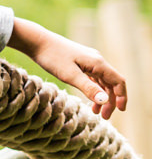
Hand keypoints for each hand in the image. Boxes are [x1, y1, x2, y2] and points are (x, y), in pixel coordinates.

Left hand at [8, 18, 125, 119]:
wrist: (36, 41)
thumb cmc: (52, 57)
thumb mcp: (69, 75)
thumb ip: (88, 88)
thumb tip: (105, 101)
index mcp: (98, 63)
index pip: (119, 81)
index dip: (122, 96)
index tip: (121, 111)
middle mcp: (96, 60)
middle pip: (111, 83)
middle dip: (111, 100)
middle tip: (104, 117)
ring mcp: (88, 60)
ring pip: (101, 81)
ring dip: (101, 96)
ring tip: (95, 111)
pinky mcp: (79, 61)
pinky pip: (92, 77)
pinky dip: (93, 89)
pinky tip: (88, 98)